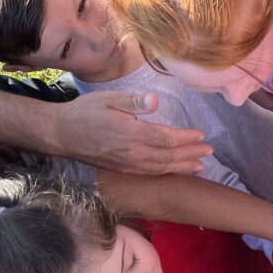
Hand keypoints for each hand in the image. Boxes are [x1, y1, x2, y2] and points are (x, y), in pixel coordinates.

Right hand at [52, 91, 211, 173]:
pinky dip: (169, 172)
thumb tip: (154, 100)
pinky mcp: (126, 169)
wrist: (62, 134)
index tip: (201, 134)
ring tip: (201, 164)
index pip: (167, 138)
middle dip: (192, 153)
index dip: (186, 138)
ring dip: (184, 166)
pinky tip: (178, 169)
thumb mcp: (108, 100)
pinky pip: (152, 173)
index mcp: (132, 133)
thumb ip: (133, 102)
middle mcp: (133, 152)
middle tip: (210, 151)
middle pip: (170, 156)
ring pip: (163, 167)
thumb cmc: (85, 112)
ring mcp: (130, 163)